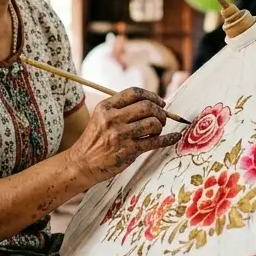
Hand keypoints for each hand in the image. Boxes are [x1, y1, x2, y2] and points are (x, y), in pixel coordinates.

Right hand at [67, 88, 181, 185]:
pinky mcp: (127, 151)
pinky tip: (174, 137)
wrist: (82, 163)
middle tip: (162, 118)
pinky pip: (154, 142)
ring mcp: (120, 135)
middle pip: (147, 106)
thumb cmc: (95, 140)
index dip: (152, 95)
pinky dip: (168, 139)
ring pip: (152, 123)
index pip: (134, 93)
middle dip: (160, 112)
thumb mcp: (101, 118)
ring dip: (160, 126)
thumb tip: (153, 104)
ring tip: (157, 130)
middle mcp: (112, 119)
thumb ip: (121, 109)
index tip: (160, 102)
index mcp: (106, 107)